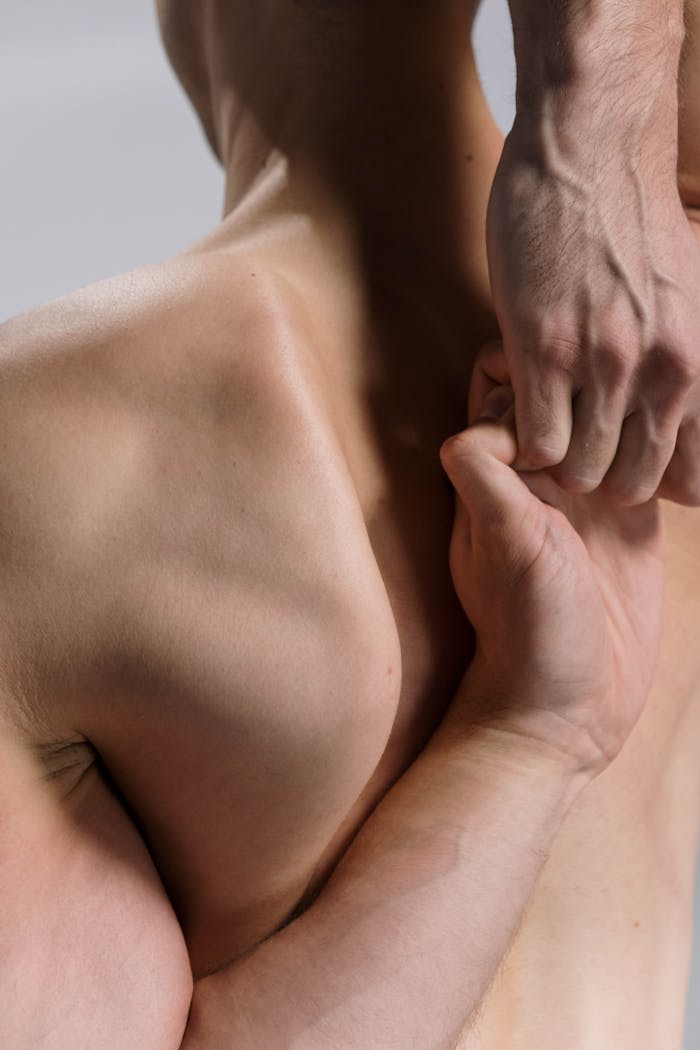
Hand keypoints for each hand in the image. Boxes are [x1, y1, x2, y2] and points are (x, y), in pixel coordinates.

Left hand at [440, 364, 664, 775]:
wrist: (571, 705)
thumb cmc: (526, 627)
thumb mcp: (504, 544)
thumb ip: (485, 478)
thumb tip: (478, 418)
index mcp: (499, 471)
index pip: (501, 384)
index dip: (528, 362)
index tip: (564, 360)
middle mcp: (540, 473)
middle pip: (558, 391)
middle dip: (587, 371)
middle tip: (625, 370)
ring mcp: (588, 492)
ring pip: (603, 418)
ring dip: (630, 402)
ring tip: (659, 397)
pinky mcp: (632, 517)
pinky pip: (644, 460)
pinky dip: (662, 442)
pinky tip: (683, 443)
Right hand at [486, 125, 699, 506]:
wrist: (593, 153)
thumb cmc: (636, 222)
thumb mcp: (690, 300)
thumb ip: (680, 364)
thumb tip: (667, 409)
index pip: (693, 482)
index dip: (651, 479)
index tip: (621, 454)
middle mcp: (665, 375)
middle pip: (630, 487)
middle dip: (597, 476)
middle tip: (572, 437)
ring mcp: (606, 366)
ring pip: (579, 475)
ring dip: (554, 459)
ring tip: (541, 417)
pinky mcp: (546, 351)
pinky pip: (536, 443)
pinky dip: (521, 437)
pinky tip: (518, 400)